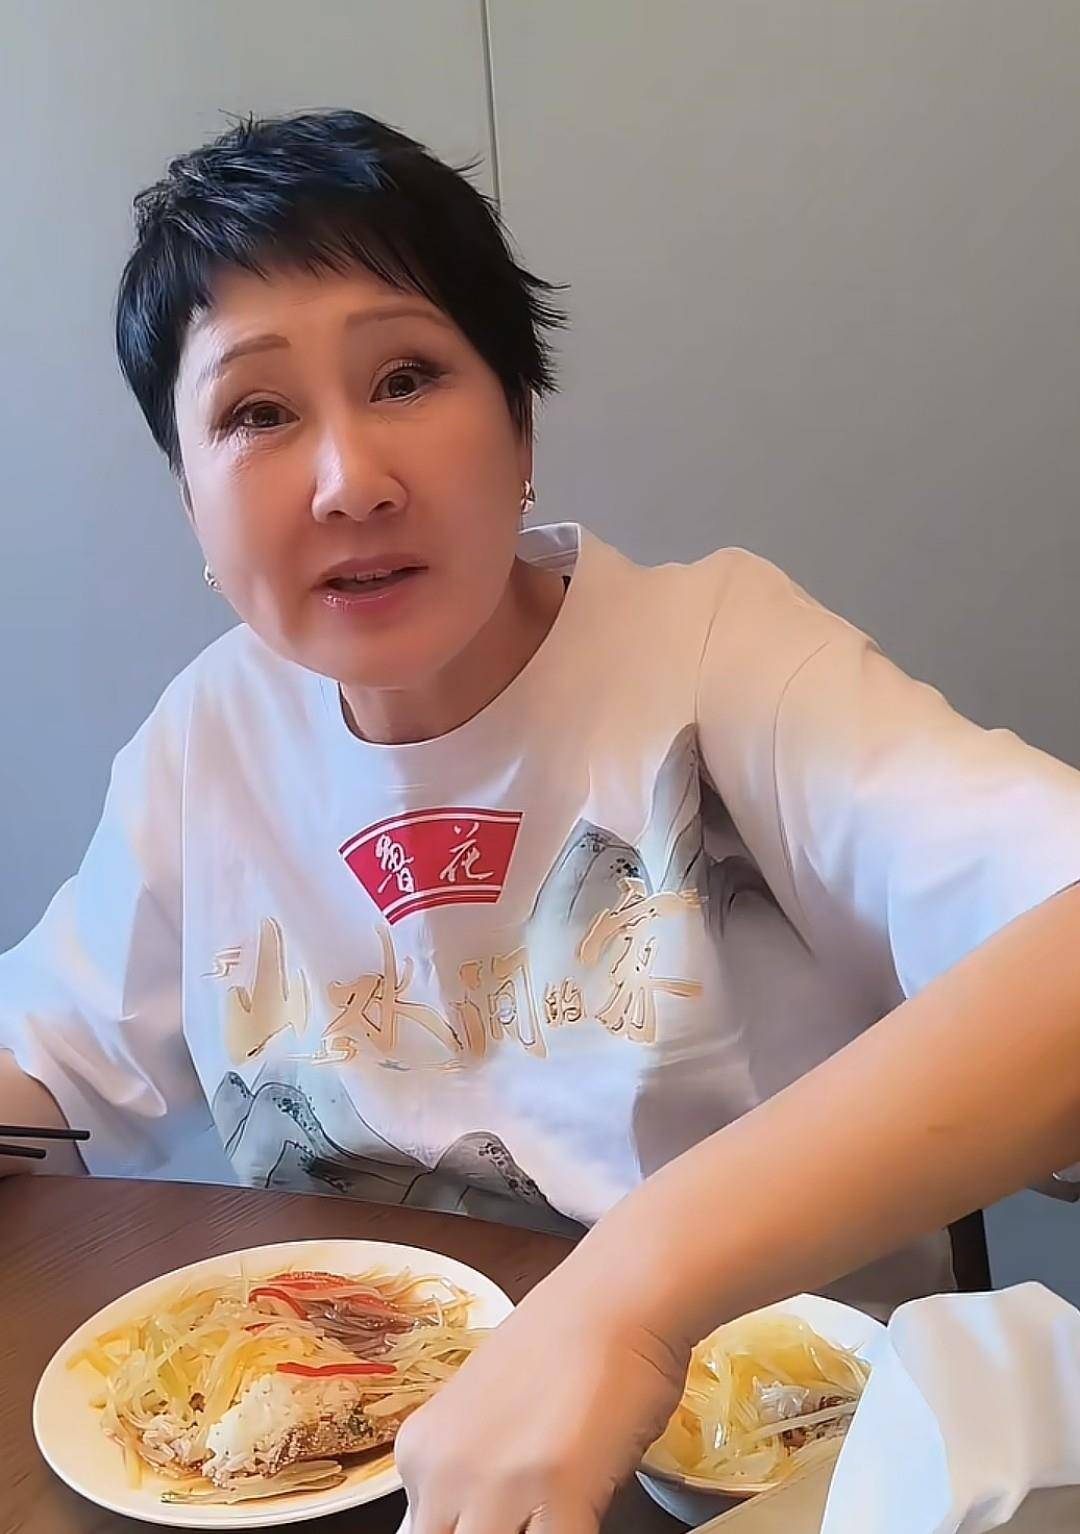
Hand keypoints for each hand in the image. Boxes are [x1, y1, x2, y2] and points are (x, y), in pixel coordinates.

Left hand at [395, 1273, 687, 1533]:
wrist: (616, 1297)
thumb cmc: (565, 1343)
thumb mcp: (483, 1414)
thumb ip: (470, 1471)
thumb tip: (474, 1518)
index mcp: (418, 1452)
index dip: (470, 1527)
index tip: (510, 1516)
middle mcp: (441, 1474)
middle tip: (534, 1515)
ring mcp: (496, 1487)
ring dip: (537, 1533)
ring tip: (561, 1510)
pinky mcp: (559, 1495)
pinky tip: (590, 1511)